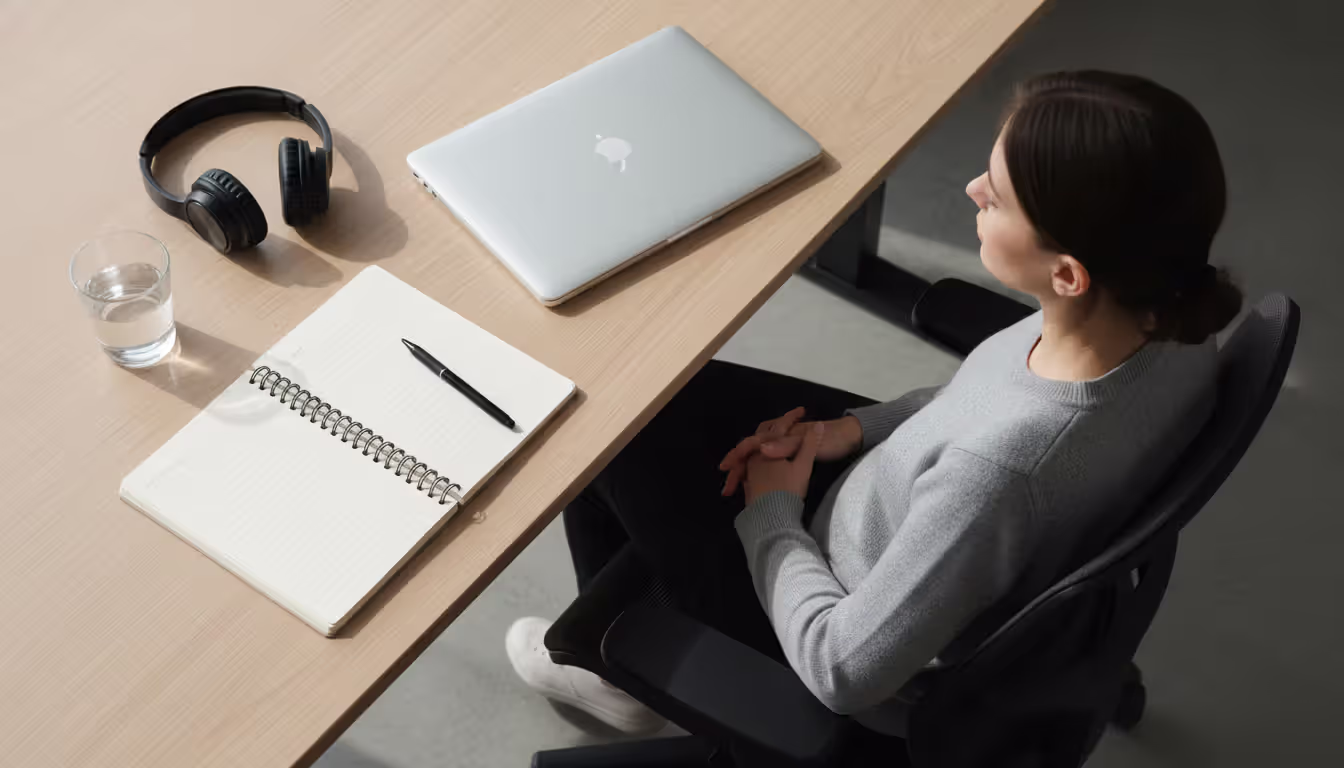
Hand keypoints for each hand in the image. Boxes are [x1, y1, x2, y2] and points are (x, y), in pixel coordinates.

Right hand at [719, 408, 863, 495]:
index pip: (752, 442)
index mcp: (780, 434)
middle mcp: (778, 439)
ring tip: (734, 492)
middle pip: (750, 453)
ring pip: (756, 461)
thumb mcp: (809, 443)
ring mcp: (783, 448)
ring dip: (744, 474)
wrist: (849, 439)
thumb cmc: (831, 440)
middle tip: (727, 489)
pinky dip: (756, 477)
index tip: (727, 468)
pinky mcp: (790, 459)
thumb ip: (785, 445)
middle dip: (737, 468)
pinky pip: (766, 467)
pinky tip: (751, 490)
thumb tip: (763, 449)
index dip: (739, 454)